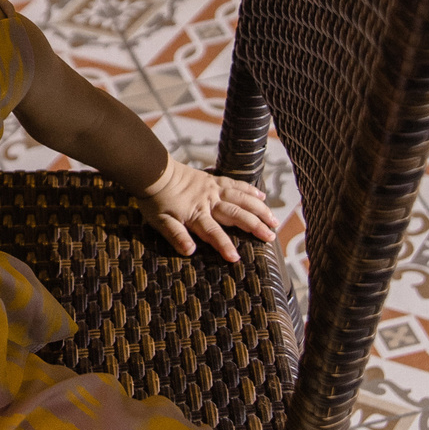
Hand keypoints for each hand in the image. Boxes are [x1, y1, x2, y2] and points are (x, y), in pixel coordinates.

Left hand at [137, 157, 277, 261]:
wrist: (154, 171)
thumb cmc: (156, 200)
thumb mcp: (160, 222)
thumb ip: (176, 236)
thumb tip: (190, 251)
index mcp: (196, 214)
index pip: (213, 233)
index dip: (224, 246)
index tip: (236, 258)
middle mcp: (209, 201)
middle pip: (236, 214)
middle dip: (255, 226)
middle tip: (270, 237)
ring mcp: (214, 189)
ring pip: (242, 199)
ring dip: (260, 210)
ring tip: (274, 221)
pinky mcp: (214, 180)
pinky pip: (236, 184)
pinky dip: (250, 190)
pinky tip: (262, 197)